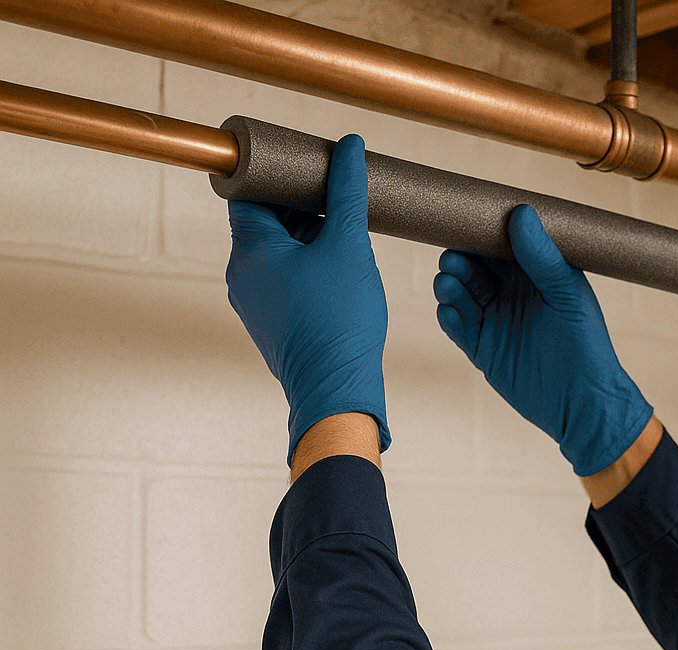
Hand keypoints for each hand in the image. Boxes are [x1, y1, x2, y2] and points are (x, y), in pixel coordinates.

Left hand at [225, 133, 389, 464]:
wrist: (335, 387)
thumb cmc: (340, 321)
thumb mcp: (350, 245)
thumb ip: (347, 192)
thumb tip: (350, 146)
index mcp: (250, 247)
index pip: (249, 191)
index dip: (278, 177)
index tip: (309, 170)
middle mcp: (241, 272)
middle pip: (262, 220)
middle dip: (298, 206)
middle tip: (336, 202)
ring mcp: (251, 300)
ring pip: (273, 251)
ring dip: (304, 238)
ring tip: (343, 241)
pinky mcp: (268, 321)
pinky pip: (279, 279)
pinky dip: (303, 267)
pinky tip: (336, 274)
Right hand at [432, 204, 651, 476]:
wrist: (583, 405)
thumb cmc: (587, 347)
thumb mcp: (567, 294)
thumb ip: (542, 257)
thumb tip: (521, 213)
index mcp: (536, 274)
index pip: (501, 243)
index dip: (482, 231)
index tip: (464, 219)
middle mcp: (512, 293)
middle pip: (473, 265)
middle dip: (460, 258)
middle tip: (454, 258)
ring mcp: (495, 320)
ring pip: (460, 292)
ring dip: (450, 284)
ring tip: (449, 284)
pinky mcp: (482, 348)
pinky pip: (456, 326)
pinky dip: (448, 316)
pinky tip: (449, 311)